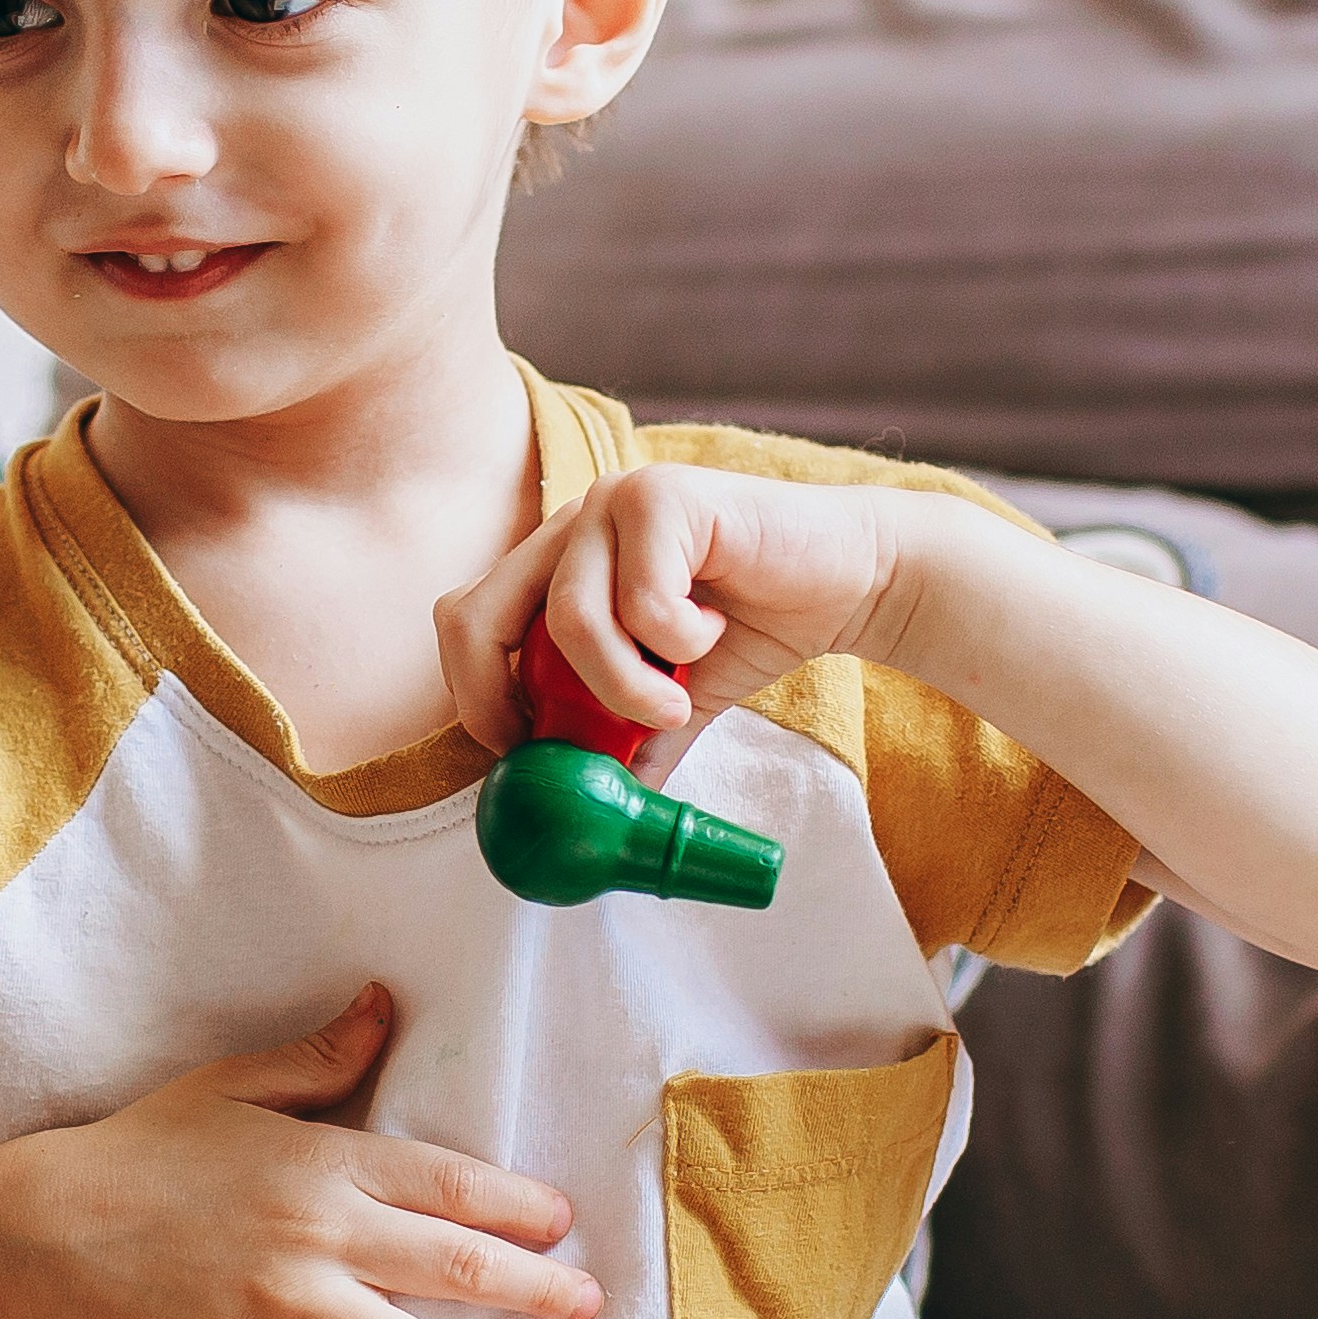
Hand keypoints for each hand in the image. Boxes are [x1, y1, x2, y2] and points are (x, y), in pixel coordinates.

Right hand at [0, 984, 601, 1318]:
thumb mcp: (233, 1085)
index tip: (561, 1223)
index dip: (514, 1204)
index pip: (445, 1180)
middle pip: (450, 1266)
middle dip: (532, 1290)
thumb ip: (320, 1056)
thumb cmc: (145, 1150)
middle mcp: (318, 1234)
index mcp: (322, 1159)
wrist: (52, 1228)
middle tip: (585, 1307)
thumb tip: (385, 1003)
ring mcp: (285, 1306)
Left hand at [433, 464, 925, 756]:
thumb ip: (623, 743)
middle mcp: (571, 525)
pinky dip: (679, 642)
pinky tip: (717, 630)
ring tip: (677, 700)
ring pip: (568, 621)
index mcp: (556, 563)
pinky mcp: (664, 496)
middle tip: (574, 745)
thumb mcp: (674, 700)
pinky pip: (642, 600)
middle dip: (510, 698)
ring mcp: (612, 503)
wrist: (852, 580)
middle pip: (475, 614)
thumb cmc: (755, 628)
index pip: (466, 621)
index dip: (476, 695)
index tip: (526, 752)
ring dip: (624, 687)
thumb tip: (584, 822)